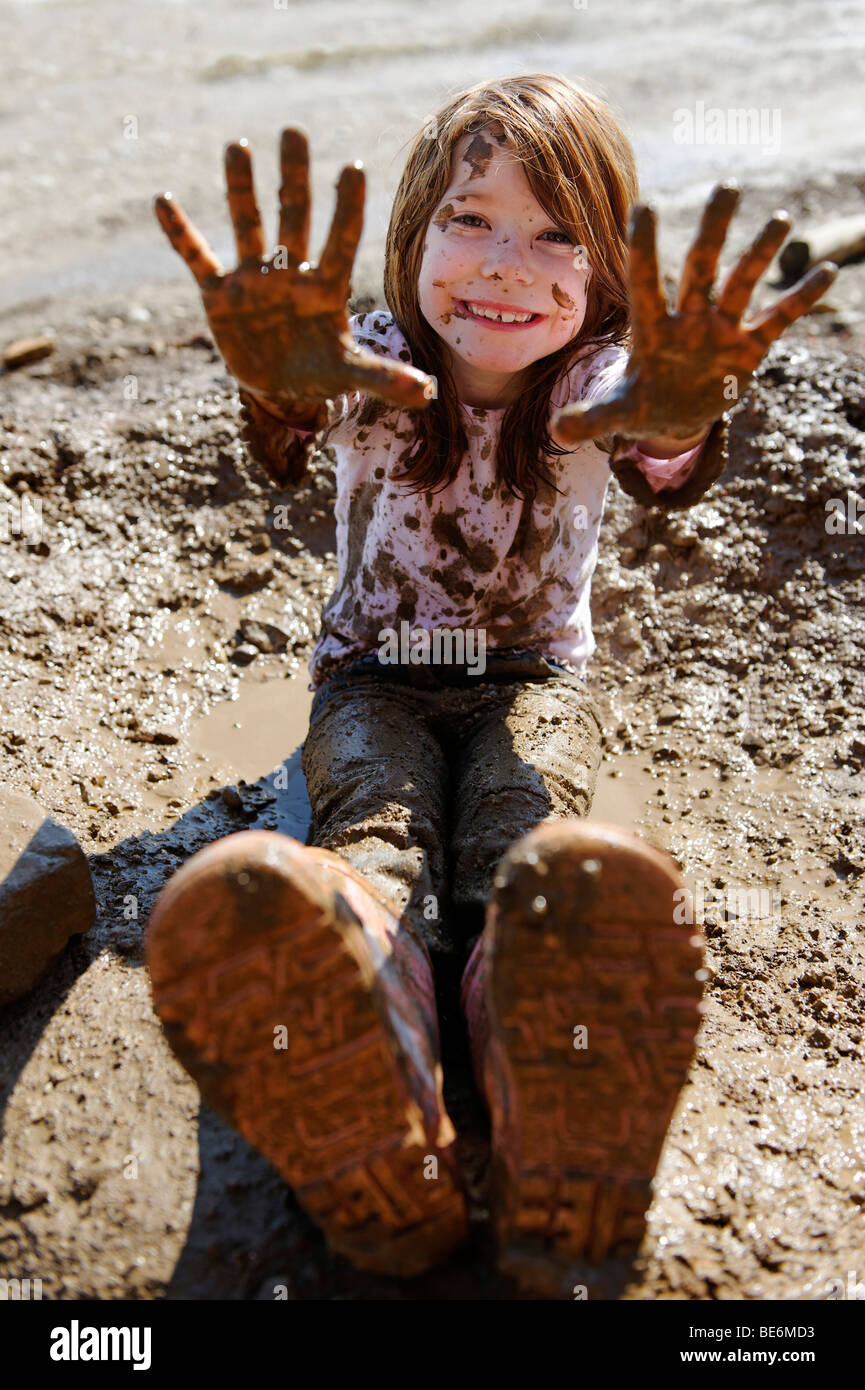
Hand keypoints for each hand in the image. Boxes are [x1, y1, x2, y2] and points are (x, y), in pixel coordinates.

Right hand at [154, 129, 434, 411]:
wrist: (279, 388)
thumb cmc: (320, 373)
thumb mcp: (350, 376)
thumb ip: (385, 379)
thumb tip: (426, 394)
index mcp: (325, 287)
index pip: (340, 241)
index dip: (346, 209)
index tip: (352, 168)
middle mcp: (290, 273)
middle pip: (294, 217)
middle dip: (294, 178)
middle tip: (294, 132)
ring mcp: (254, 279)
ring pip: (248, 224)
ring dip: (242, 188)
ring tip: (239, 146)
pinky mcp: (220, 294)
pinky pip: (198, 257)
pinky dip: (180, 233)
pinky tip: (164, 201)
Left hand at [551, 184, 837, 446]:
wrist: (673, 415)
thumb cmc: (639, 404)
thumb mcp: (614, 414)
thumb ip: (588, 419)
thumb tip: (558, 429)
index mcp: (651, 329)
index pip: (645, 281)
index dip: (643, 248)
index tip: (643, 207)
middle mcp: (688, 319)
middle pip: (701, 267)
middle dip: (713, 230)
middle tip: (727, 187)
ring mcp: (720, 329)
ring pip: (741, 283)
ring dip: (760, 253)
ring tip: (780, 220)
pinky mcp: (748, 347)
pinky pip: (777, 319)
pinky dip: (799, 300)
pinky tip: (824, 273)